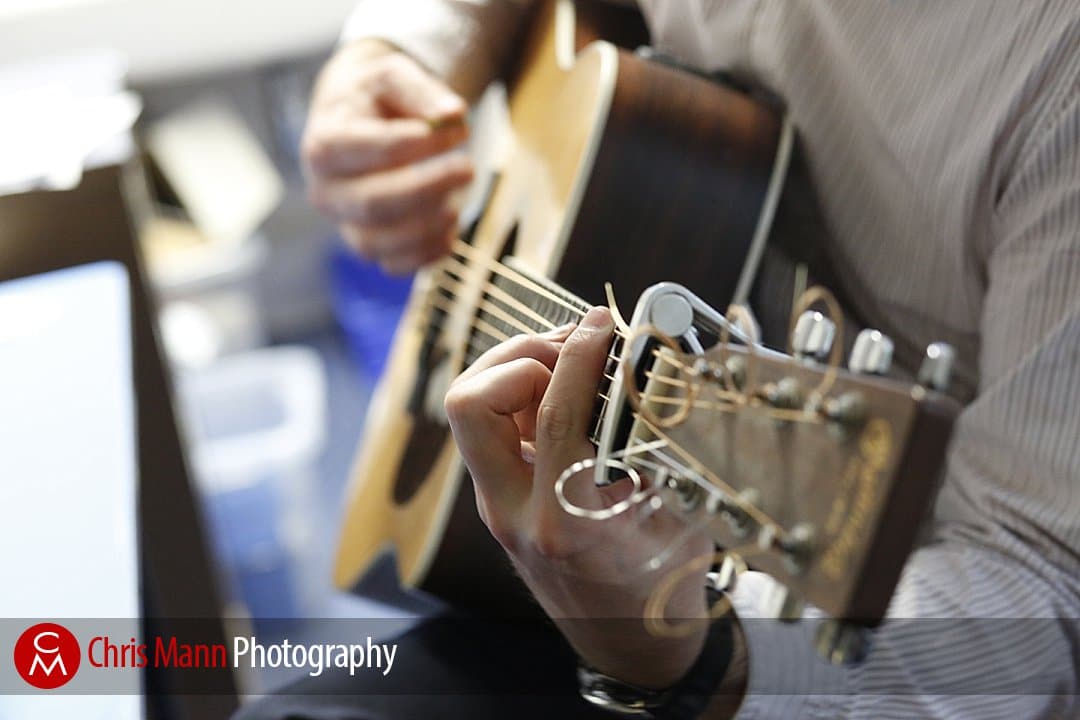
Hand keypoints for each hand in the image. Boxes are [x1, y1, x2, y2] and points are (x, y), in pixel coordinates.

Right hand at [303, 39, 473, 274]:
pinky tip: (450, 227)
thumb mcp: (392, 75)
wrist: (356, 123)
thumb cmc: (375, 99)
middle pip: (373, 203)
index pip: (367, 149)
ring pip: (380, 243)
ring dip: (430, 225)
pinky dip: (429, 253)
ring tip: (458, 200)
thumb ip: (421, 90)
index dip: (418, 143)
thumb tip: (453, 114)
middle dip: (428, 189)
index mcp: (324, 144)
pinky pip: (396, 266)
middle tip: (468, 168)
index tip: (458, 131)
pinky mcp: (370, 248)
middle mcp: (326, 192)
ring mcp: (345, 225)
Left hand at [444, 308, 712, 688]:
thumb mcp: (684, 522)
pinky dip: (523, 392)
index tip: (605, 323)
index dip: (581, 354)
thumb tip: (671, 368)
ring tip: (573, 363)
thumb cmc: (663, 591)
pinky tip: (567, 392)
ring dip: (516, 368)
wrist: (625, 647)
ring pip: (471, 408)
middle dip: (521, 354)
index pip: (556, 413)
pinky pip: (491, 424)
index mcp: (566, 522)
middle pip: (471, 403)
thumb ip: (670, 450)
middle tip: (576, 348)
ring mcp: (497, 505)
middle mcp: (513, 512)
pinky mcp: (498, 497)